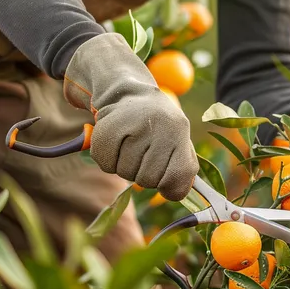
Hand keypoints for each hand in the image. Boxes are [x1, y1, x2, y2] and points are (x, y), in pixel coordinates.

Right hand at [63, 34, 198, 200]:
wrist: (127, 94)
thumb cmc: (158, 126)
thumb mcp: (178, 140)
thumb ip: (183, 168)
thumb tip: (177, 194)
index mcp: (179, 130)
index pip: (179, 176)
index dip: (171, 186)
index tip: (166, 182)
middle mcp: (158, 126)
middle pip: (149, 179)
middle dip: (145, 176)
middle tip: (144, 156)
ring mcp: (132, 126)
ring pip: (126, 174)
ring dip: (127, 167)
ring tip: (131, 146)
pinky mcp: (106, 129)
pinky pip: (106, 166)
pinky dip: (109, 162)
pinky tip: (116, 145)